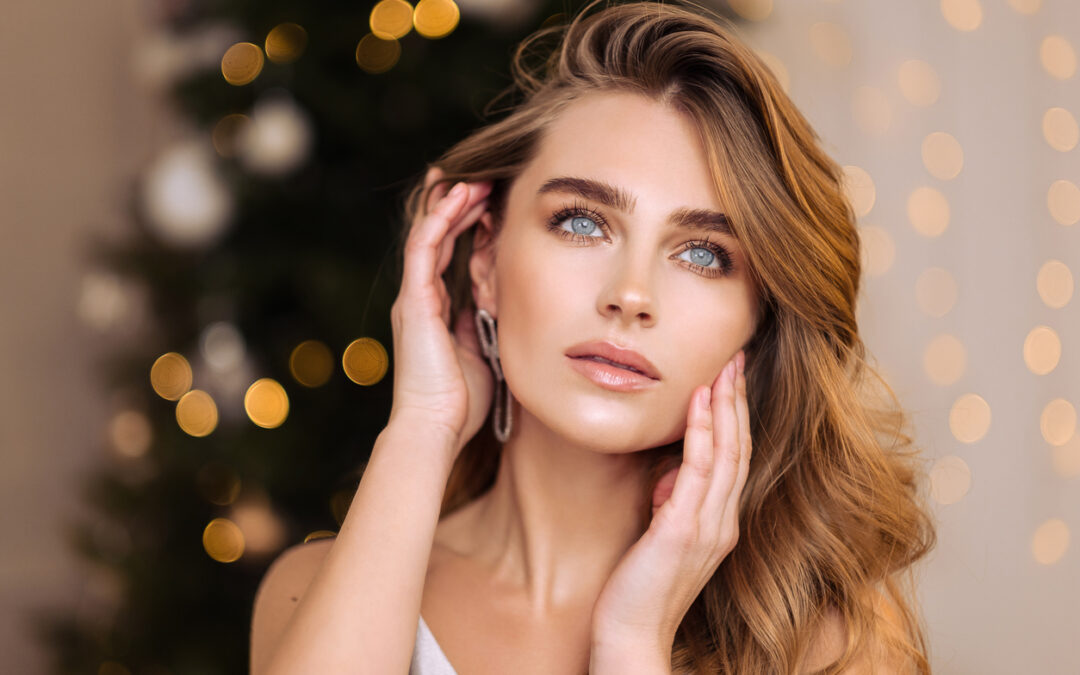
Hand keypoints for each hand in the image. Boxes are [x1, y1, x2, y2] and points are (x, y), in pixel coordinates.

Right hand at [388, 166, 494, 460]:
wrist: (435, 427)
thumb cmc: (461, 403)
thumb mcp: (482, 355)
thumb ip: (486, 328)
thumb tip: (502, 308)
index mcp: (436, 312)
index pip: (450, 256)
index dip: (468, 228)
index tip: (492, 206)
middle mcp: (421, 299)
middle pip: (438, 238)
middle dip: (461, 208)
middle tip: (485, 182)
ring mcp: (414, 297)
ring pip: (429, 235)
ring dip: (452, 205)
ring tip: (475, 180)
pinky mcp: (414, 300)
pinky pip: (424, 247)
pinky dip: (440, 218)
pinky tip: (458, 197)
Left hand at [590, 350, 750, 659]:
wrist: (631, 635)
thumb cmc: (639, 588)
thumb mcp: (661, 537)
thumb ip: (672, 506)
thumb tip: (669, 478)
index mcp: (720, 524)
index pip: (736, 459)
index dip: (737, 417)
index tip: (733, 380)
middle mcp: (723, 523)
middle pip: (740, 448)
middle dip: (739, 400)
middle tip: (738, 357)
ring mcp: (707, 527)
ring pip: (727, 453)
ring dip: (726, 406)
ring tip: (724, 368)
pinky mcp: (682, 530)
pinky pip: (698, 470)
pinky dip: (702, 432)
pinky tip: (698, 402)